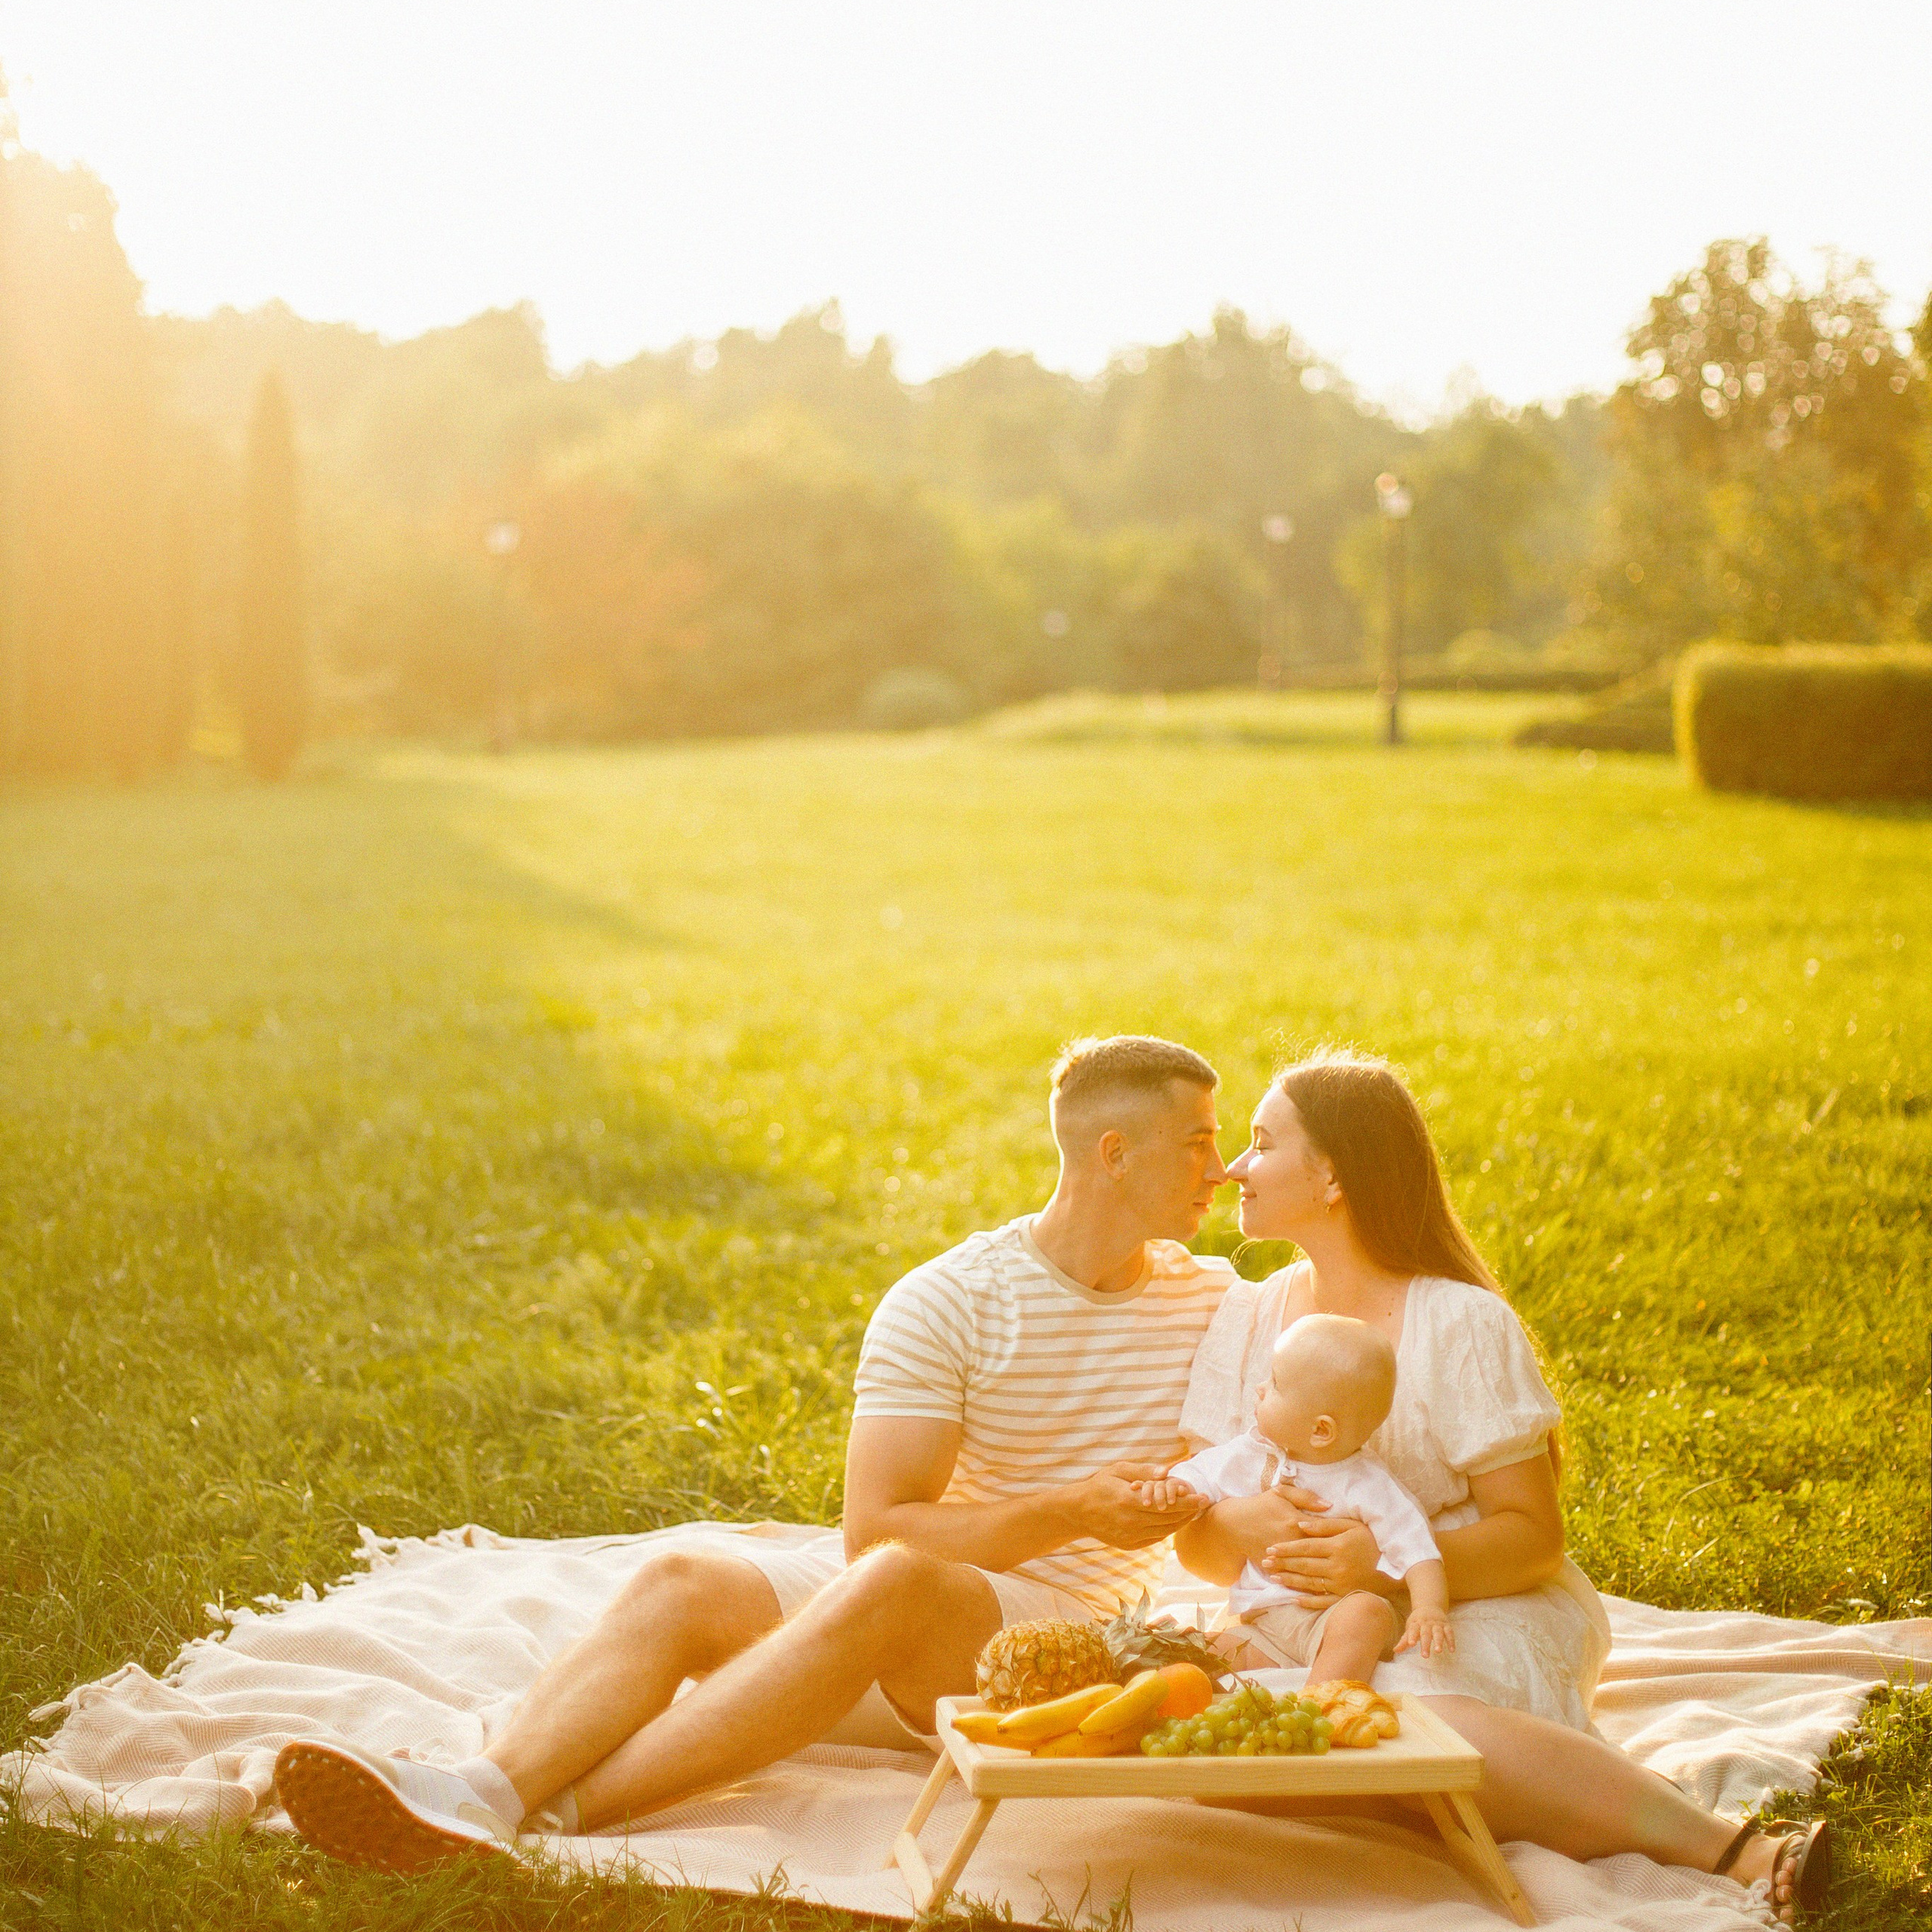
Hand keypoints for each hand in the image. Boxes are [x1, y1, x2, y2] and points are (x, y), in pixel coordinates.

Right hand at [1072, 1466, 1206, 1549]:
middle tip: (1205, 1501)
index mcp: (1129, 1501)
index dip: (1187, 1501)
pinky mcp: (1130, 1544)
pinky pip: (1156, 1537)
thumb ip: (1144, 1470)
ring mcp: (1131, 1536)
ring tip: (1193, 1510)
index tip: (1203, 1497)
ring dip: (1181, 1520)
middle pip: (1169, 1518)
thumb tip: (1167, 1472)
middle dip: (1189, 1510)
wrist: (1079, 1511)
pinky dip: (1168, 1529)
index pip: (1166, 1503)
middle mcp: (1131, 1521)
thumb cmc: (1100, 1485)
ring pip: (1165, 1530)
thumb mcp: (1119, 1470)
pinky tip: (1175, 1520)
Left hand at [1258, 1513, 1381, 1606]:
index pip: (1306, 1547)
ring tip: (1273, 1577)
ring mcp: (1341, 1585)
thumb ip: (1325, 1525)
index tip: (1270, 1548)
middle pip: (1304, 1565)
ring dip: (1289, 1581)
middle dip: (1282, 1564)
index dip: (1287, 1548)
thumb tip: (1300, 1525)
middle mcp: (1338, 1567)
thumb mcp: (1351, 1525)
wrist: (1393, 1567)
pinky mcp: (1345, 1597)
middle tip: (1264, 1563)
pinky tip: (1293, 1599)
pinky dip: (1307, 1601)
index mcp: (1338, 1547)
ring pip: (1310, 1583)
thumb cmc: (1369, 1541)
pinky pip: (1323, 1601)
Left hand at [1398, 1609, 1454, 1659]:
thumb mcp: (1410, 1628)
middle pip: (1425, 1634)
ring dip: (1438, 1641)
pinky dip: (1451, 1641)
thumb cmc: (1417, 1621)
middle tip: (1425, 1656)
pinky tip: (1452, 1650)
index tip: (1410, 1644)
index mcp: (1415, 1624)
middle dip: (1425, 1644)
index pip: (1413, 1630)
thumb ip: (1404, 1640)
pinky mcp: (1446, 1625)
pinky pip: (1449, 1632)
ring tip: (1438, 1651)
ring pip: (1438, 1632)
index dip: (1411, 1636)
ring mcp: (1437, 1624)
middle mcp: (1426, 1623)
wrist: (1429, 1606)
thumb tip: (1395, 1650)